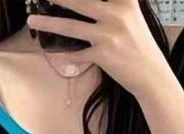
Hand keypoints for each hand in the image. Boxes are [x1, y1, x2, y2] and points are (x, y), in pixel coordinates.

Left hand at [26, 0, 172, 97]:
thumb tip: (87, 5)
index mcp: (126, 1)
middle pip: (79, 1)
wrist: (152, 76)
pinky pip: (77, 54)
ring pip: (71, 27)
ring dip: (48, 23)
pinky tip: (50, 52)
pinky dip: (63, 55)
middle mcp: (117, 14)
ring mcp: (110, 35)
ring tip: (32, 19)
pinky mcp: (104, 55)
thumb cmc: (140, 46)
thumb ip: (114, 5)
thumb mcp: (132, 17)